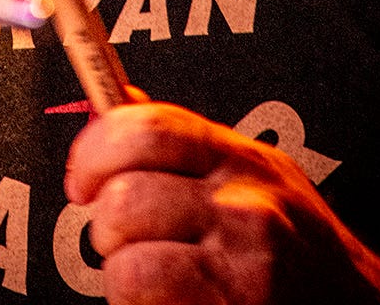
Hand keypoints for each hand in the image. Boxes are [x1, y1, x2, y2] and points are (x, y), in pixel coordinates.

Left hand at [64, 100, 379, 304]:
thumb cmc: (298, 250)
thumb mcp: (255, 176)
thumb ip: (187, 144)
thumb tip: (116, 101)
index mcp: (241, 159)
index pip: (147, 127)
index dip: (96, 151)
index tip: (82, 179)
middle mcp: (245, 207)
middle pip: (126, 198)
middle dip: (105, 224)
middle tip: (119, 239)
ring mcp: (243, 269)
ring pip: (127, 262)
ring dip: (121, 277)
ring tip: (148, 278)